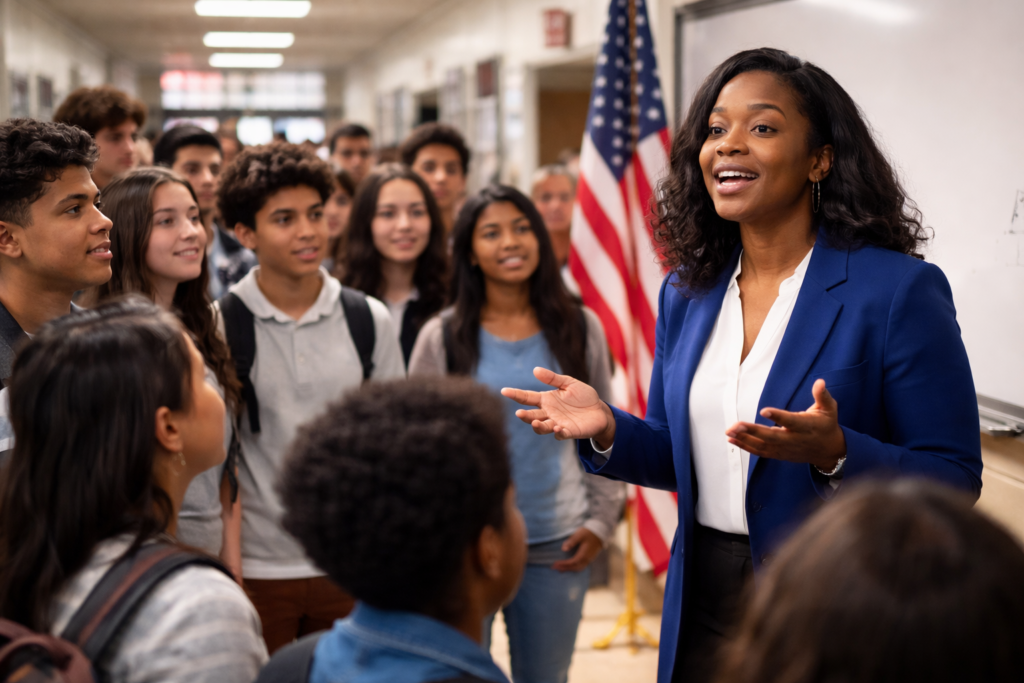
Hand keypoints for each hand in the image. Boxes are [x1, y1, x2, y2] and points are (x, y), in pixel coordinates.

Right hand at [501, 367, 615, 445]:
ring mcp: (557, 423)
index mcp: (546, 399)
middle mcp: (548, 413)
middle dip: (525, 416)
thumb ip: (553, 379)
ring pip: (541, 427)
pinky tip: (557, 428)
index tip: (504, 391)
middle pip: (531, 415)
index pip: (527, 397)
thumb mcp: (569, 383)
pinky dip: (557, 432)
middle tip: (519, 413)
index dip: (515, 394)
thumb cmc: (584, 396)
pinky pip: (559, 434)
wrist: (600, 411)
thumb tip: (535, 370)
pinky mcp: (568, 432)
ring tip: (537, 422)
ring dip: (538, 426)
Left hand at [552, 527, 602, 571]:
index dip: (563, 564)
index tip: (555, 564)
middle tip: (554, 567)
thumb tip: (563, 549)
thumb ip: (572, 541)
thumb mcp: (579, 534)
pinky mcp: (589, 558)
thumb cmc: (589, 532)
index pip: (572, 562)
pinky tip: (568, 566)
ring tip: (559, 569)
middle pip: (575, 567)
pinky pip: (581, 566)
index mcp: (584, 554)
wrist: (600, 532)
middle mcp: (587, 559)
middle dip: (564, 568)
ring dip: (569, 569)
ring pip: (578, 568)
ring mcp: (589, 559)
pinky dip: (573, 568)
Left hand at [725, 379, 845, 470]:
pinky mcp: (779, 454)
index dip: (778, 416)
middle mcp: (794, 439)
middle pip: (771, 436)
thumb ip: (823, 396)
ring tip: (729, 431)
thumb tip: (819, 382)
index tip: (764, 410)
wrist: (829, 451)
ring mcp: (785, 449)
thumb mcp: (829, 409)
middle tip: (735, 425)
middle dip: (752, 431)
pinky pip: (760, 452)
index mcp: (806, 426)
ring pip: (763, 446)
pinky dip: (746, 446)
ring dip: (744, 439)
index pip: (790, 421)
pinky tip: (732, 439)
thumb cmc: (826, 426)